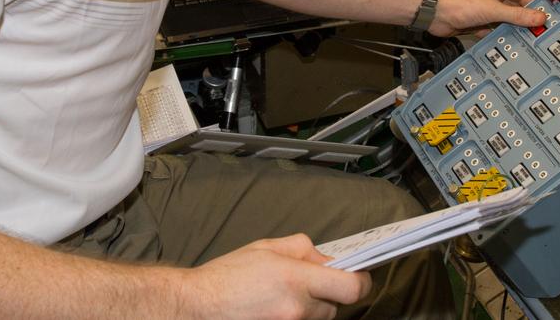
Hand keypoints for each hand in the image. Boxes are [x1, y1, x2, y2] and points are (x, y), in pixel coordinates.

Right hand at [179, 234, 370, 319]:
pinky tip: (277, 307)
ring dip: (313, 307)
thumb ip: (302, 249)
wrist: (198, 306)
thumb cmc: (227, 275)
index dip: (361, 281)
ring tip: (285, 296)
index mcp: (295, 278)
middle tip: (308, 282)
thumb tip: (326, 258)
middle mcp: (297, 308)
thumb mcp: (265, 247)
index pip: (351, 288)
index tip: (359, 275)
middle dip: (329, 293)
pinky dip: (298, 317)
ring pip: (320, 318)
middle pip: (336, 305)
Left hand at [427, 0, 544, 37]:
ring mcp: (484, 11)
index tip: (543, 15)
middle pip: (513, 8)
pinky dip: (498, 37)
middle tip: (537, 31)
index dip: (533, 3)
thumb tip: (539, 17)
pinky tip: (506, 44)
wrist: (436, 14)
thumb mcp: (494, 10)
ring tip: (525, 40)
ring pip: (503, 21)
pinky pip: (492, 31)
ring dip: (511, 29)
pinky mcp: (476, 24)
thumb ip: (517, 15)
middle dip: (524, 19)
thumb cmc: (460, 3)